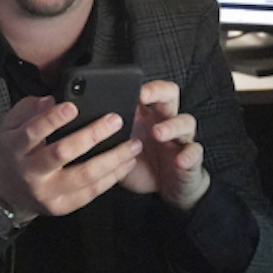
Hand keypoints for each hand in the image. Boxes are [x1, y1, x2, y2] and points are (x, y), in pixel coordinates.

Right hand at [0, 94, 141, 220]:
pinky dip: (111, 178)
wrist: (11, 190)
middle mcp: (30, 172)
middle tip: (115, 120)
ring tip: (132, 144)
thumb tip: (51, 100)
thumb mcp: (12, 125)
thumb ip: (30, 109)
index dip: (52, 119)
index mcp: (15, 148)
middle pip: (62, 153)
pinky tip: (126, 163)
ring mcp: (46, 192)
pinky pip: (90, 192)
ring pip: (83, 176)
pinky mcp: (61, 206)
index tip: (72, 106)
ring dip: (112, 159)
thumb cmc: (17, 150)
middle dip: (91, 135)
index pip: (33, 132)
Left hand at [117, 79, 209, 209]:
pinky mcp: (190, 158)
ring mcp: (180, 138)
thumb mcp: (118, 151)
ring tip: (157, 133)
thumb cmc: (141, 164)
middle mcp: (165, 121)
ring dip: (171, 126)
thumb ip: (105, 139)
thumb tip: (78, 131)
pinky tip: (180, 160)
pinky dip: (189, 155)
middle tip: (143, 96)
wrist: (166, 187)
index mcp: (146, 115)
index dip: (137, 85)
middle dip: (157, 91)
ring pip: (185, 121)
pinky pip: (194, 152)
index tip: (121, 86)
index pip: (147, 90)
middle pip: (170, 94)